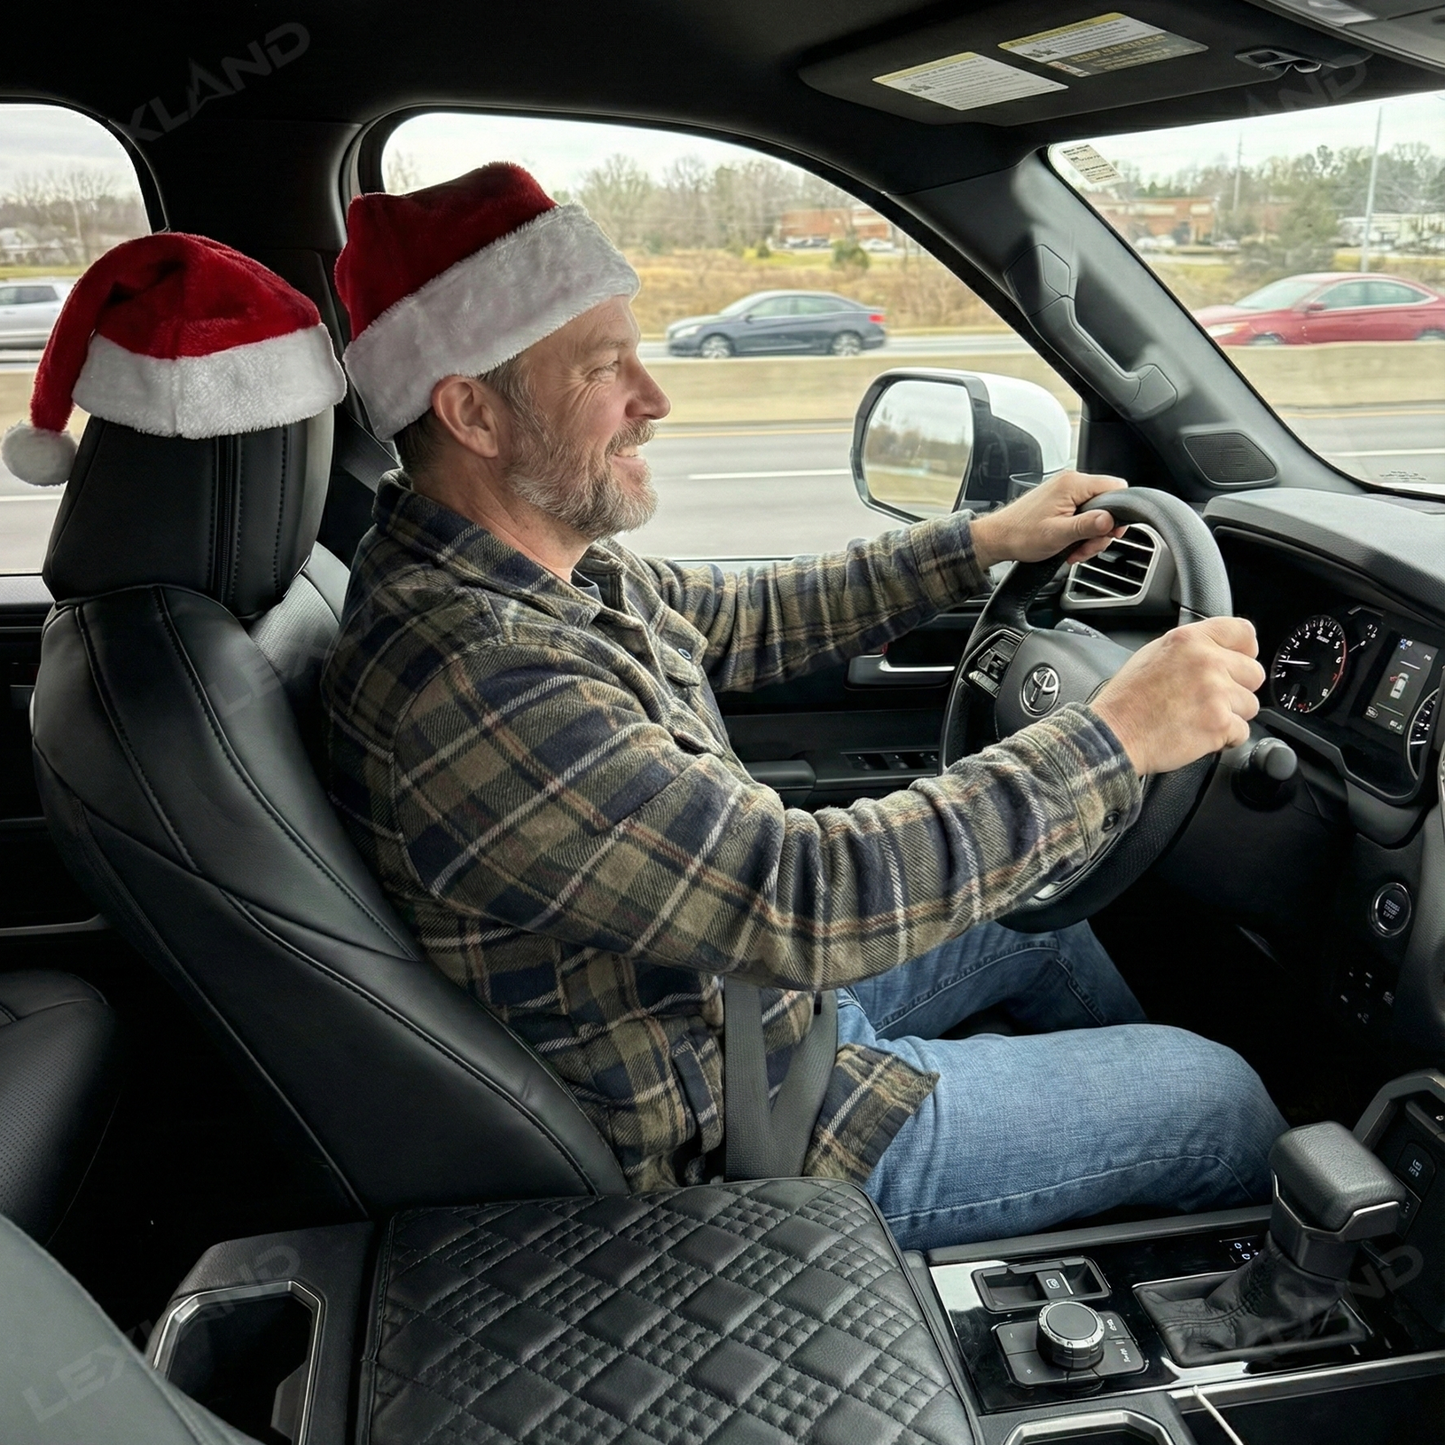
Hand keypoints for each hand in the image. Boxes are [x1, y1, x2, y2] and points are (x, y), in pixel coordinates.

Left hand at [971, 470, 1126, 570]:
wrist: (997, 538)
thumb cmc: (1020, 535)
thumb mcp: (1058, 534)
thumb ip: (1087, 526)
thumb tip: (1111, 520)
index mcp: (1073, 484)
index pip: (1116, 487)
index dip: (1119, 513)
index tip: (1111, 533)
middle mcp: (1070, 482)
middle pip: (1107, 503)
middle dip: (1100, 530)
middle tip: (1086, 548)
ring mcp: (1065, 491)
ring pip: (1095, 512)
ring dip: (1089, 535)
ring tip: (1073, 549)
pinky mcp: (1060, 501)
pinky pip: (1082, 514)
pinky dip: (1080, 532)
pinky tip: (1069, 545)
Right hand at [1091, 617, 1265, 775]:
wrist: (1114, 735)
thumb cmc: (1127, 700)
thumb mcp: (1153, 654)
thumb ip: (1191, 648)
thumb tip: (1218, 651)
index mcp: (1190, 640)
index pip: (1243, 632)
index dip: (1244, 650)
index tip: (1240, 661)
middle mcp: (1207, 662)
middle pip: (1254, 673)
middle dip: (1237, 688)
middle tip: (1210, 699)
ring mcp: (1216, 693)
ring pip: (1250, 705)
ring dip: (1231, 715)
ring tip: (1200, 718)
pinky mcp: (1220, 723)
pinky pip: (1242, 732)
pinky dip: (1225, 738)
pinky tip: (1200, 734)